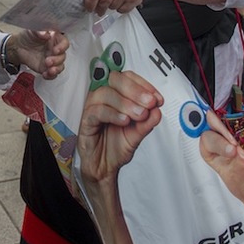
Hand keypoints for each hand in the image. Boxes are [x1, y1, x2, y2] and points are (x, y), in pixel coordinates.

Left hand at [10, 30, 68, 79]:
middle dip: (57, 60)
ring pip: (60, 66)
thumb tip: (46, 34)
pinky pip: (52, 74)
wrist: (19, 47)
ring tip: (49, 70)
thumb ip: (39, 31)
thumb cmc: (28, 36)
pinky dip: (50, 76)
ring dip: (56, 69)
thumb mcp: (32, 30)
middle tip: (48, 61)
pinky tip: (45, 75)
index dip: (62, 47)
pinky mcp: (47, 68)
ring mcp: (52, 60)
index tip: (55, 50)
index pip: (64, 43)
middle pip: (63, 56)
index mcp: (55, 39)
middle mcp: (55, 50)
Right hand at [76, 70, 163, 184]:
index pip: (128, 78)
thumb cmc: (117, 145)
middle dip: (136, 90)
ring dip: (126, 103)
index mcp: (117, 95)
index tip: (157, 98)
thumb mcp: (138, 133)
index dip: (144, 85)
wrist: (105, 165)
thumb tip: (157, 110)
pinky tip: (124, 121)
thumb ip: (147, 122)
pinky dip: (113, 114)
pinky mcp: (86, 119)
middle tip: (149, 103)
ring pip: (106, 93)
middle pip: (115, 79)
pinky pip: (97, 110)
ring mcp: (93, 106)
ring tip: (139, 115)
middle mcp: (104, 97)